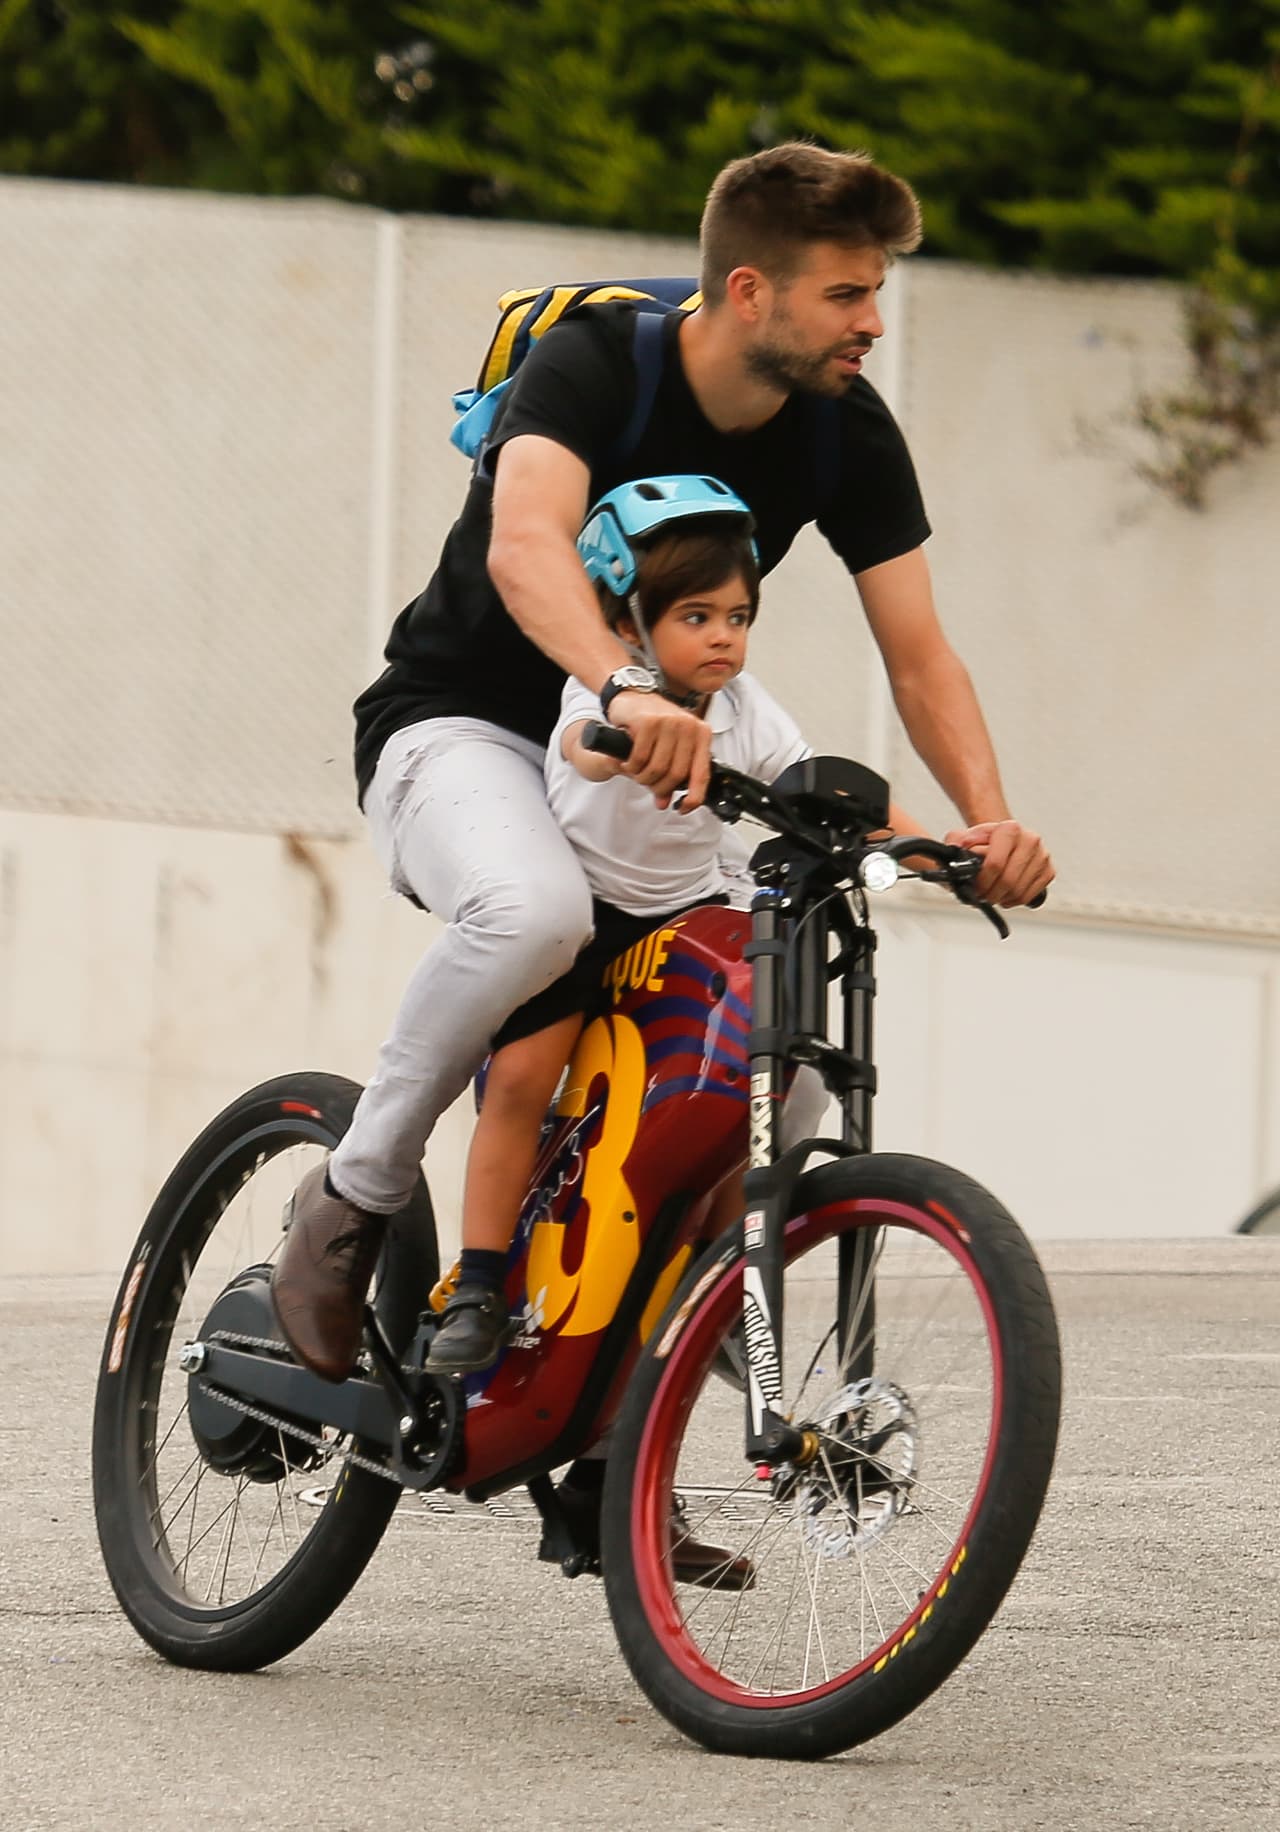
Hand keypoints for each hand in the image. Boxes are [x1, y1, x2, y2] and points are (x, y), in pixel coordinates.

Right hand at [608, 692, 711, 810]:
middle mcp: (689, 726)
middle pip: (676, 775)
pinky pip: (639, 758)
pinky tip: (628, 763)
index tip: (682, 808)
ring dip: (642, 778)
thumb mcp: (669, 747)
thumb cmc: (652, 723)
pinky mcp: (648, 721)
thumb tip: (664, 803)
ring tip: (636, 772)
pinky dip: (631, 767)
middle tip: (647, 784)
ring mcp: (669, 722)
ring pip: (657, 768)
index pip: (702, 774)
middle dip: (659, 787)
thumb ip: (671, 775)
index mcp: (702, 734)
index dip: (693, 797)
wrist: (632, 694)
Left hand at [945, 819, 1053, 907]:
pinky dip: (1014, 900)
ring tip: (991, 894)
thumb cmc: (981, 844)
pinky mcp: (1049, 871)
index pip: (996, 864)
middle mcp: (1030, 839)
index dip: (982, 882)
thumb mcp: (962, 840)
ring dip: (1001, 898)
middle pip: (1009, 880)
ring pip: (1019, 891)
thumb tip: (956, 848)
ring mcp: (1042, 856)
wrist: (1000, 844)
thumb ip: (955, 841)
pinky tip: (1004, 894)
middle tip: (981, 896)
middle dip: (991, 893)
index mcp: (1010, 828)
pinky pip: (1030, 896)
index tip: (975, 889)